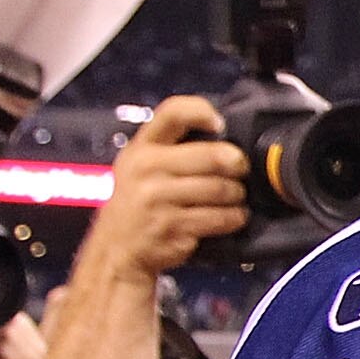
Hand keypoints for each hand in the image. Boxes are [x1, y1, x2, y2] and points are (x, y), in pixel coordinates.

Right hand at [81, 96, 247, 285]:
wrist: (118, 246)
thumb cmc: (140, 202)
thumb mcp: (141, 166)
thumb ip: (173, 149)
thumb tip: (224, 137)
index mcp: (142, 147)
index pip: (173, 112)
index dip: (203, 112)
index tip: (220, 125)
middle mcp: (147, 168)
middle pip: (212, 156)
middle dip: (237, 164)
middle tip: (241, 169)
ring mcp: (158, 198)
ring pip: (221, 189)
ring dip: (237, 195)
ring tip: (235, 197)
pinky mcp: (173, 226)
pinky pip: (220, 217)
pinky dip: (235, 217)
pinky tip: (232, 216)